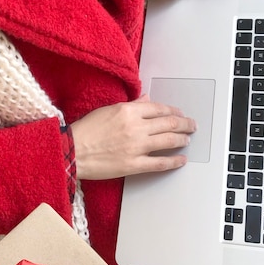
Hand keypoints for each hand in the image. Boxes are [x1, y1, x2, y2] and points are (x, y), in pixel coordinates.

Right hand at [70, 95, 196, 179]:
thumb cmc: (85, 130)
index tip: (179, 114)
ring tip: (187, 139)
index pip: (159, 109)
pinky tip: (181, 160)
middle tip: (191, 125)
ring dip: (182, 139)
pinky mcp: (134, 164)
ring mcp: (136, 147)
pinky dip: (174, 161)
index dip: (173, 111)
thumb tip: (147, 100)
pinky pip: (160, 163)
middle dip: (184, 124)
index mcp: (128, 111)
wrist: (72, 151)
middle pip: (169, 123)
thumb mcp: (107, 110)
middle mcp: (136, 127)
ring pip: (168, 141)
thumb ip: (131, 105)